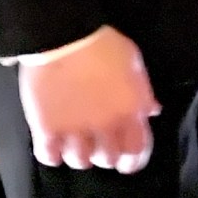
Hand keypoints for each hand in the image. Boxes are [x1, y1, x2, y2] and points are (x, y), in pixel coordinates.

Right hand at [17, 26, 159, 172]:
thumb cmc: (103, 44)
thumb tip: (151, 112)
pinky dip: (51, 155)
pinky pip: (48, 156)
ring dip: (78, 155)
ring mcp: (74, 129)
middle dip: (104, 155)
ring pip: (79, 161)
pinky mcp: (46, 128)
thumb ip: (143, 93)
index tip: (126, 163)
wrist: (63, 35)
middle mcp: (104, 126)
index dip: (132, 162)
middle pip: (106, 159)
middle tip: (97, 145)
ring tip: (73, 143)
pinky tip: (52, 145)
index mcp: (129, 112)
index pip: (137, 152)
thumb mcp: (134, 64)